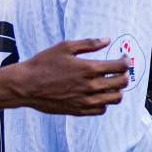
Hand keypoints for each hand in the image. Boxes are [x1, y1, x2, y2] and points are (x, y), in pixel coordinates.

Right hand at [11, 38, 127, 114]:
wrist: (25, 85)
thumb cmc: (43, 64)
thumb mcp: (64, 47)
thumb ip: (88, 43)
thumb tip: (106, 40)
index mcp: (88, 68)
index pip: (120, 67)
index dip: (126, 61)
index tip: (124, 58)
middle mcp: (90, 86)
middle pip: (121, 83)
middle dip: (125, 75)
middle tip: (120, 71)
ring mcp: (85, 100)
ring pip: (115, 99)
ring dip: (117, 90)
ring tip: (111, 84)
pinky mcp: (79, 110)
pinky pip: (101, 110)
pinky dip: (104, 102)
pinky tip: (98, 94)